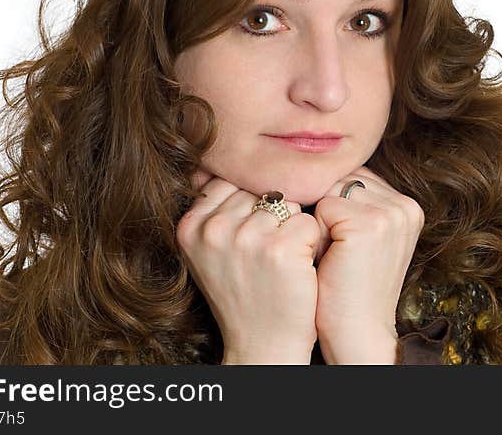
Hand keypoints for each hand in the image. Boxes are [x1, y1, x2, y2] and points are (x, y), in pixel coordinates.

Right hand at [176, 167, 321, 363]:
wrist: (263, 344)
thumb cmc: (244, 292)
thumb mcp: (211, 249)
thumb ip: (213, 207)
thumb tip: (225, 156)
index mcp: (190, 225)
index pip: (231, 181)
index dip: (250, 207)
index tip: (250, 240)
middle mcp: (213, 229)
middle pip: (260, 189)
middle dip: (272, 216)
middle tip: (266, 256)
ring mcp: (245, 238)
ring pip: (287, 202)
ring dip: (293, 229)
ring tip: (280, 263)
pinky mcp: (280, 248)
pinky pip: (308, 221)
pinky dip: (311, 242)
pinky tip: (298, 268)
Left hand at [312, 165, 424, 363]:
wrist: (358, 334)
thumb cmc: (348, 289)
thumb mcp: (363, 240)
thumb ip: (357, 203)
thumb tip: (319, 166)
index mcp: (407, 206)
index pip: (354, 177)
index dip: (335, 206)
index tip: (343, 245)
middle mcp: (405, 205)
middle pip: (341, 178)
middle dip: (327, 209)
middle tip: (336, 253)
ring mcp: (390, 213)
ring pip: (330, 189)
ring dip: (320, 220)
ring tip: (333, 256)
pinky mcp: (369, 223)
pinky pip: (322, 206)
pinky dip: (316, 232)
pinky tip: (329, 260)